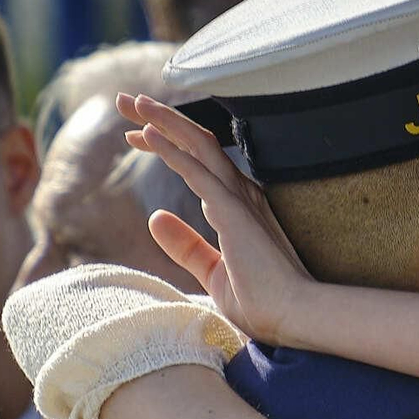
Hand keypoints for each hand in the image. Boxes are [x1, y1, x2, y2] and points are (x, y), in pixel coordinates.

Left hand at [116, 92, 312, 344]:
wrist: (292, 317)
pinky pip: (195, 170)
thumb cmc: (260, 301)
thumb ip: (184, 244)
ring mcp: (238, 199)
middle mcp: (241, 193)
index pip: (198, 161)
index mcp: (238, 206)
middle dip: (160, 119)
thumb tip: (154, 218)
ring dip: (162, 121)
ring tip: (131, 102)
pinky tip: (146, 133)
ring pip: (197, 145)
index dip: (166, 143)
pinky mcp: (232, 210)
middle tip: (126, 101)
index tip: (135, 134)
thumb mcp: (211, 271)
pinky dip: (170, 149)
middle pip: (196, 142)